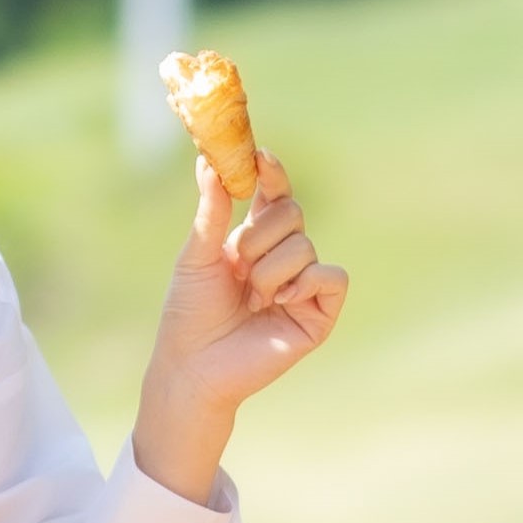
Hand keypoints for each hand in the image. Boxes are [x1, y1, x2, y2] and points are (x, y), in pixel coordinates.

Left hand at [130, 149, 347, 502]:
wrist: (194, 366)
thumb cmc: (189, 314)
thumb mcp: (197, 254)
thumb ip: (212, 209)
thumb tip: (209, 160)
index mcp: (255, 239)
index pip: (275, 194)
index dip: (272, 173)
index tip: (259, 156)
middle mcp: (284, 258)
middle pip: (293, 213)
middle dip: (261, 234)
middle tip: (238, 263)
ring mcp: (304, 286)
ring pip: (305, 246)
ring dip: (270, 270)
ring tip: (252, 298)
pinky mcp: (319, 314)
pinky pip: (332, 276)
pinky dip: (306, 282)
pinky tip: (281, 301)